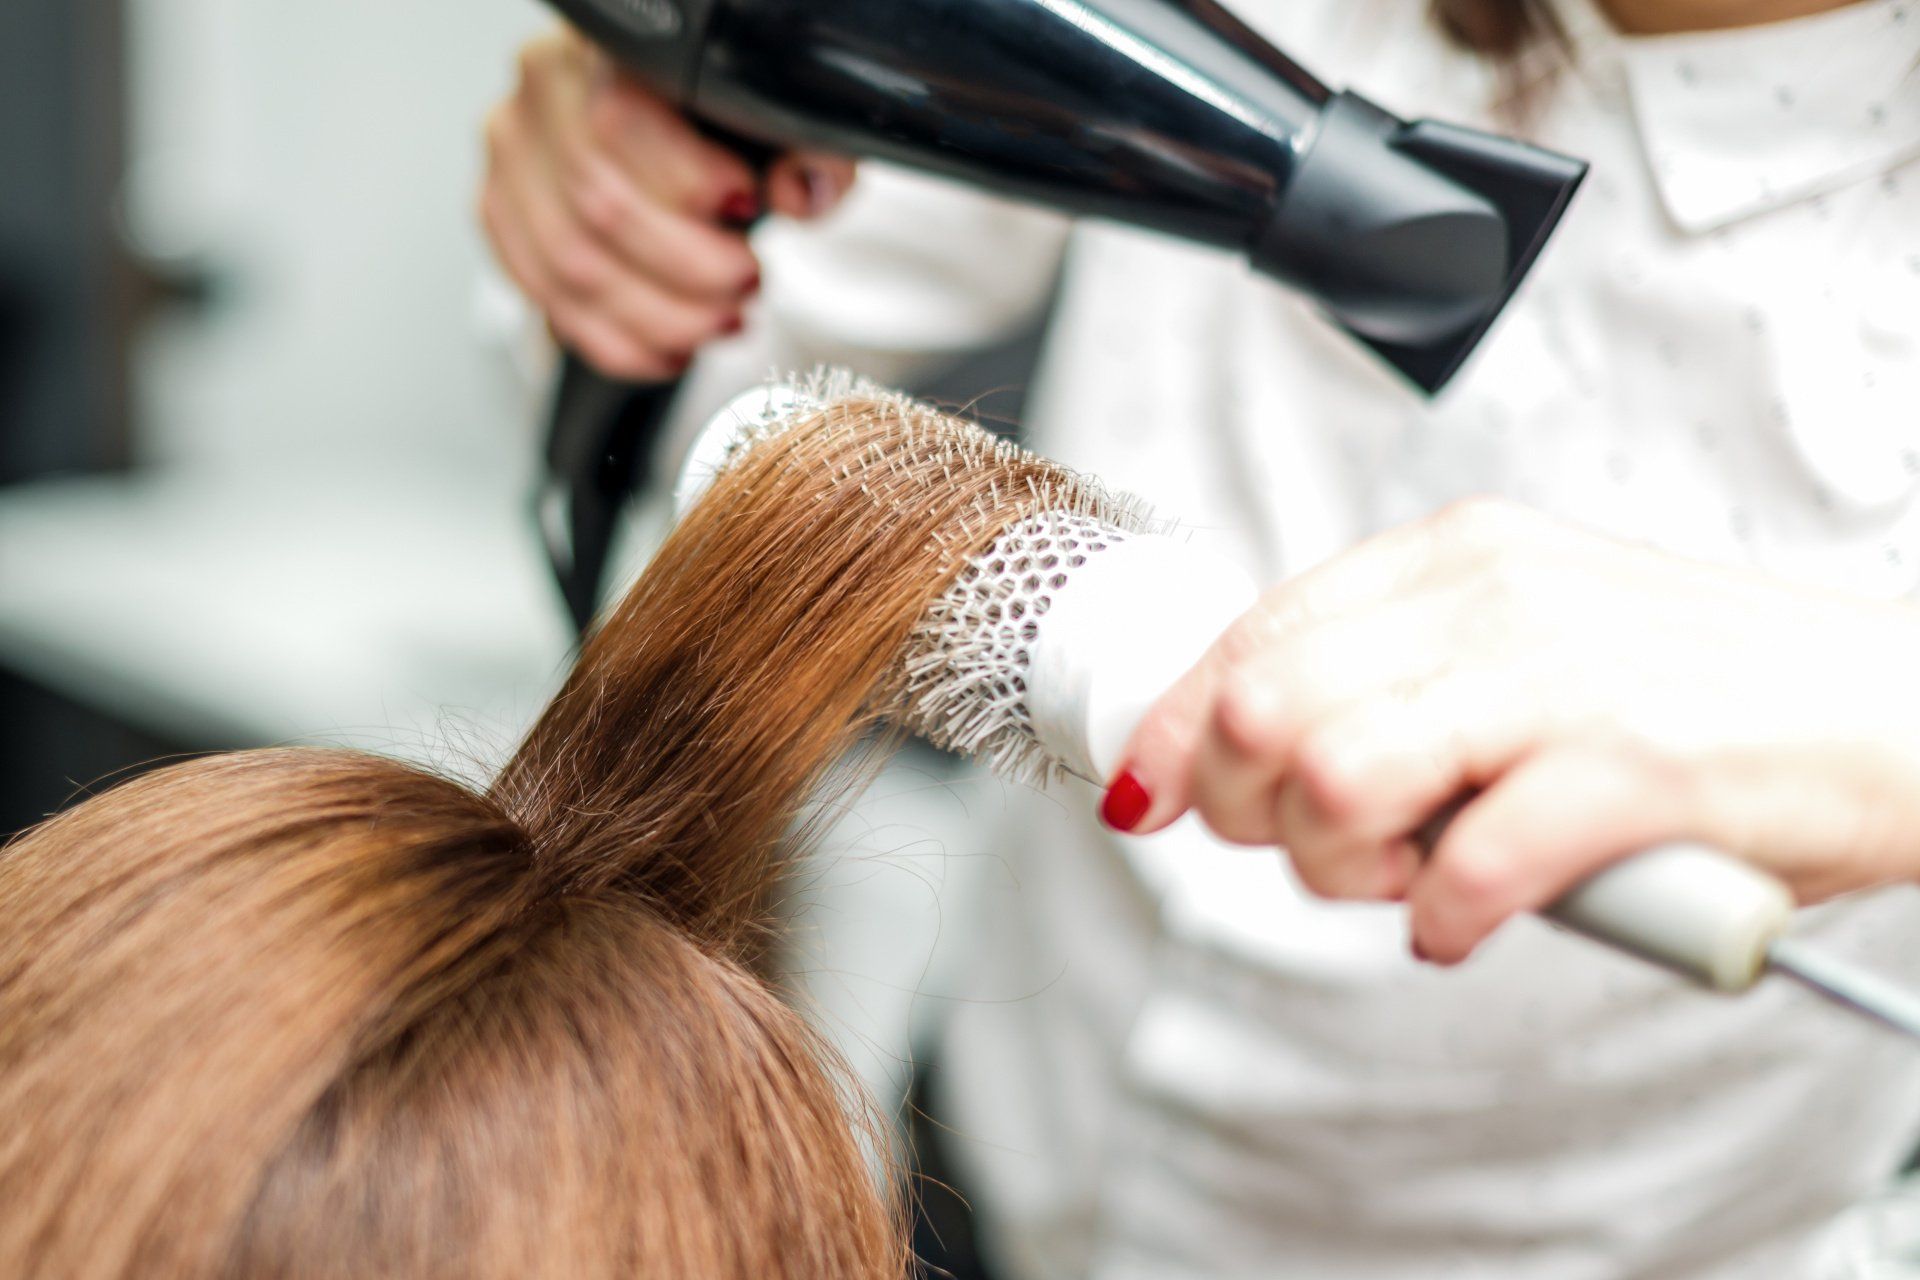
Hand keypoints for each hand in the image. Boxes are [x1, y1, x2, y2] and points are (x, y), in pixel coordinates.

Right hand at [480, 27, 855, 379]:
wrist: (671, 122)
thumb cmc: (716, 115)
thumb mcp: (778, 116)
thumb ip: (807, 147)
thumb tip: (801, 193)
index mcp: (601, 50)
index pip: (621, 121)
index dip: (689, 182)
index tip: (747, 208)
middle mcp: (542, 96)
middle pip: (600, 207)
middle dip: (691, 270)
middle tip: (747, 284)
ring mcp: (513, 159)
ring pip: (573, 267)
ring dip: (662, 318)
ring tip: (721, 322)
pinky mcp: (504, 217)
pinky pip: (550, 303)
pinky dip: (620, 344)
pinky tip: (672, 349)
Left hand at [1110, 499, 1919, 962]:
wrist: (1898, 706)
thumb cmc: (1703, 690)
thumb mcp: (1526, 637)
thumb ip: (1399, 676)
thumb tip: (1255, 756)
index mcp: (1454, 556)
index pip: (1252, 634)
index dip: (1175, 729)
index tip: (1149, 795)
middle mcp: (1492, 595)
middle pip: (1265, 711)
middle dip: (1251, 812)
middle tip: (1320, 850)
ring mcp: (1562, 674)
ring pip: (1333, 780)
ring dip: (1338, 869)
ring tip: (1404, 880)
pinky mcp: (1634, 768)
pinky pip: (1465, 867)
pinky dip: (1442, 921)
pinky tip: (1467, 922)